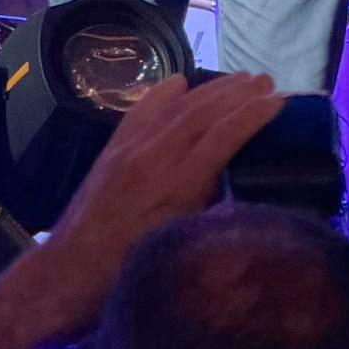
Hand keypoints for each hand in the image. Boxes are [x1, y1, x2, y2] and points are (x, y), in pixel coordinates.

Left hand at [41, 71, 282, 329]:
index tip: (278, 100)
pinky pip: (143, 108)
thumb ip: (208, 203)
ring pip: (176, 105)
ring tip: (238, 78)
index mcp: (176, 183)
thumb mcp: (182, 240)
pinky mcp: (113, 146)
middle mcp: (154, 154)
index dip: (253, 114)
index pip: (223, 134)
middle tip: (266, 80)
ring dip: (210, 88)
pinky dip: (165, 92)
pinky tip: (181, 81)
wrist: (70, 270)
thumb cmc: (131, 268)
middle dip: (237, 93)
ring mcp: (130, 146)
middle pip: (203, 111)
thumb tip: (232, 175)